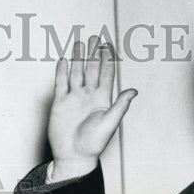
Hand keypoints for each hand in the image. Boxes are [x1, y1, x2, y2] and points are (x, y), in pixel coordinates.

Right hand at [48, 35, 136, 181]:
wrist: (73, 155)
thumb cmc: (93, 143)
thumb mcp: (110, 123)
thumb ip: (120, 105)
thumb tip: (134, 90)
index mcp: (102, 99)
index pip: (106, 74)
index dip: (107, 59)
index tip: (108, 45)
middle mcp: (88, 96)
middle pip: (91, 69)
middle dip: (94, 53)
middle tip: (96, 37)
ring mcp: (74, 98)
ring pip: (76, 72)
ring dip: (78, 58)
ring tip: (80, 43)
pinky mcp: (60, 103)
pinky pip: (61, 83)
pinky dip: (62, 71)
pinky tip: (64, 61)